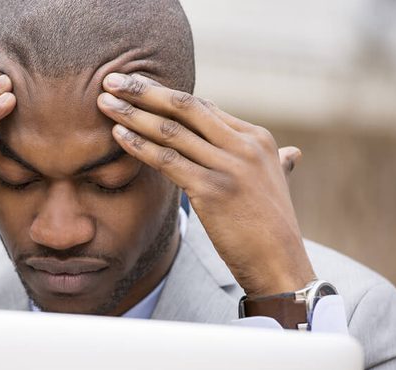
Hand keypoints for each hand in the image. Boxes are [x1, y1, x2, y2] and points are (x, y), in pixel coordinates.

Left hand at [97, 73, 314, 296]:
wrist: (280, 264)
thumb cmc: (272, 228)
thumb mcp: (278, 184)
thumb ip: (278, 163)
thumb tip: (291, 154)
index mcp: (257, 139)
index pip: (203, 107)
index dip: (165, 94)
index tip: (137, 85)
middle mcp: (244, 145)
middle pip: (185, 107)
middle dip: (144, 91)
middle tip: (112, 80)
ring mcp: (229, 166)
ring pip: (171, 131)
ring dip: (132, 114)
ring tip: (104, 103)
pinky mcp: (212, 190)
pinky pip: (167, 161)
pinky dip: (139, 146)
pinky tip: (118, 136)